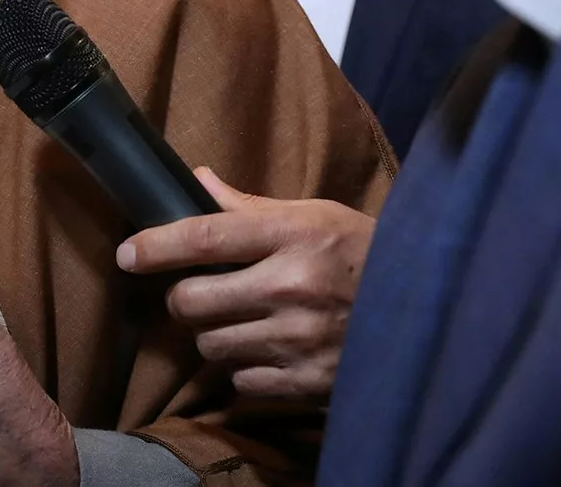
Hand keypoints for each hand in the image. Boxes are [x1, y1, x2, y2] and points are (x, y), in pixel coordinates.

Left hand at [116, 167, 374, 397]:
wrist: (433, 308)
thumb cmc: (364, 253)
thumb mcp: (315, 215)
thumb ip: (250, 207)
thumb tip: (196, 179)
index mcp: (293, 236)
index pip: (204, 237)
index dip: (156, 246)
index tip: (127, 254)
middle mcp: (291, 287)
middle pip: (192, 301)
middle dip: (183, 299)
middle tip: (195, 293)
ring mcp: (299, 339)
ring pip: (210, 344)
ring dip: (212, 334)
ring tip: (238, 321)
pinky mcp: (308, 381)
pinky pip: (241, 380)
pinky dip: (243, 368)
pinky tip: (265, 349)